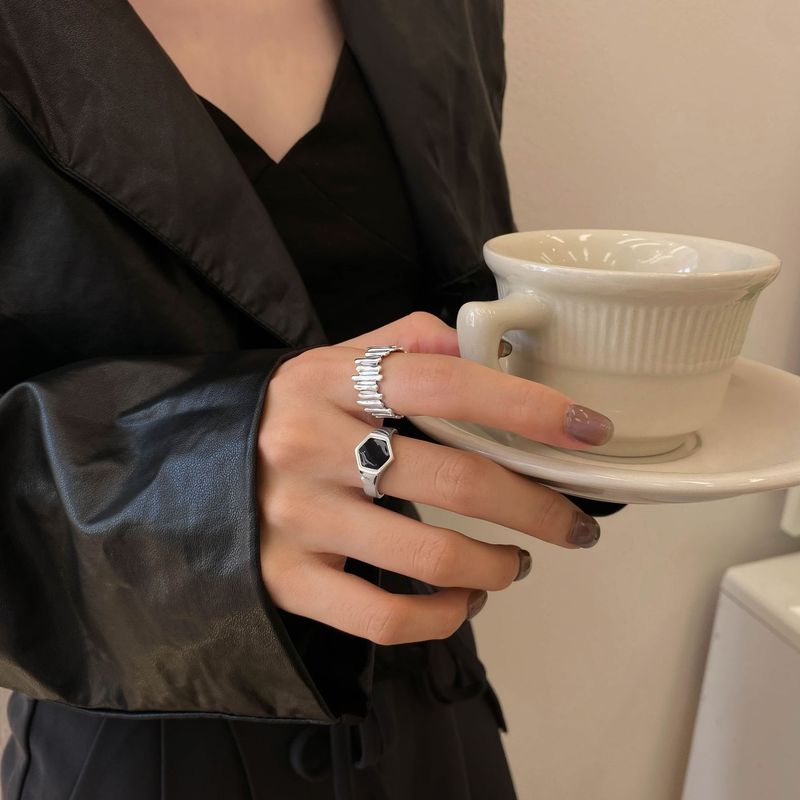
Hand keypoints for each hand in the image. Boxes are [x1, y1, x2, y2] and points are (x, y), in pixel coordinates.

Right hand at [257, 312, 612, 644]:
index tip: (588, 429)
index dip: (526, 406)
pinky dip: (444, 618)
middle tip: (575, 522)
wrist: (192, 467)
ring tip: (515, 562)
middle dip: (538, 507)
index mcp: (327, 380)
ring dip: (498, 567)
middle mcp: (309, 447)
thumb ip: (406, 343)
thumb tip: (484, 342)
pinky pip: (382, 618)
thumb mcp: (332, 362)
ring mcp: (296, 519)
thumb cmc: (286, 412)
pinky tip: (464, 601)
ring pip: (429, 559)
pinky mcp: (286, 580)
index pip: (443, 383)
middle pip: (455, 481)